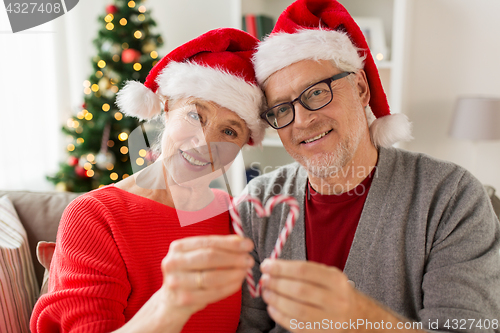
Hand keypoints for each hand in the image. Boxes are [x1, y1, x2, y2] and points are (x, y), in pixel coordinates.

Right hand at [116, 235, 253, 332]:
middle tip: (249, 259)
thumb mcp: (198, 256)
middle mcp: (173, 263)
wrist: (171, 300)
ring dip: (233, 273)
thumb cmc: (190, 273)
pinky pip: (213, 293)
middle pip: (209, 258)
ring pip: (212, 277)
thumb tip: (242, 242)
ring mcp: (177, 282)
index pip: (208, 242)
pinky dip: (229, 287)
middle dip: (234, 258)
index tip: (248, 244)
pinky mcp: (184, 299)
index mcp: (177, 247)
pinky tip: (238, 283)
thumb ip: (218, 246)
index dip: (230, 243)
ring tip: (245, 271)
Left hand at [259, 259, 411, 331]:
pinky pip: (296, 325)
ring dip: (276, 300)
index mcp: (336, 280)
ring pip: (297, 310)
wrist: (356, 316)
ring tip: (266, 293)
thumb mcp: (327, 274)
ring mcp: (330, 319)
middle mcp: (336, 300)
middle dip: (277, 284)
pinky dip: (280, 316)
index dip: (281, 268)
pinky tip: (272, 307)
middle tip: (264, 279)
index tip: (266, 265)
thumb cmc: (334, 291)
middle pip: (299, 290)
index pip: (303, 271)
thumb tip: (271, 268)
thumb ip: (302, 270)